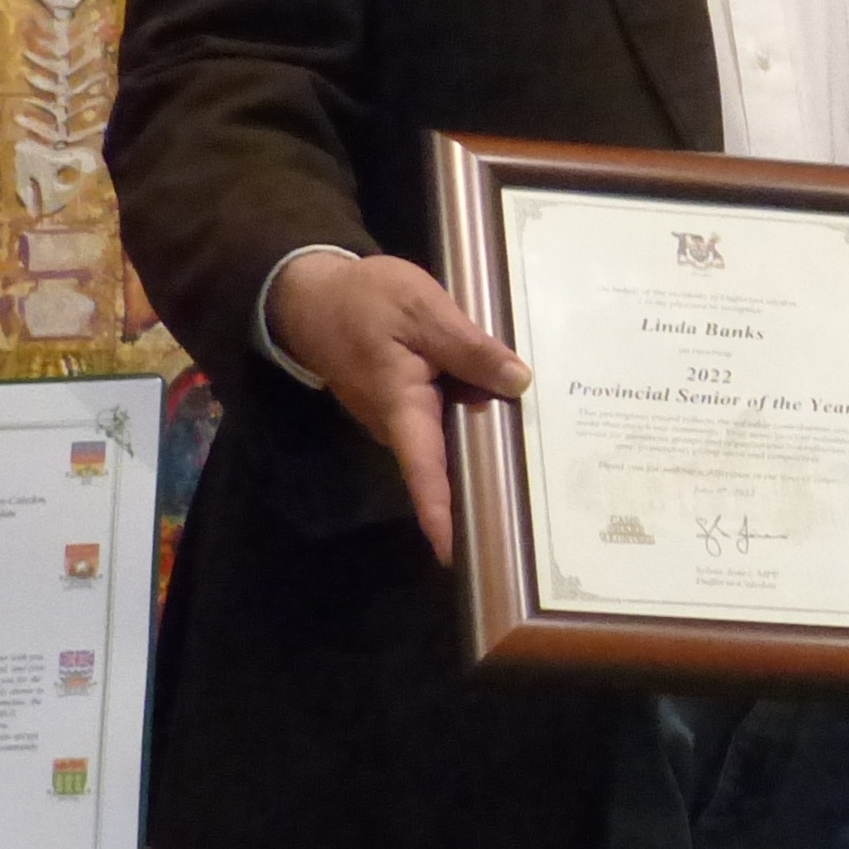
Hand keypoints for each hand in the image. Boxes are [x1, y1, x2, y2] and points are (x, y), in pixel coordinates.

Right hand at [268, 249, 529, 563]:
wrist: (313, 294)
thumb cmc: (363, 302)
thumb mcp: (423, 311)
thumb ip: (470, 347)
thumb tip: (519, 381)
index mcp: (402, 408)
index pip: (424, 472)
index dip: (440, 515)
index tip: (457, 553)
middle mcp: (398, 425)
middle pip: (443, 468)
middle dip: (478, 491)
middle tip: (531, 516)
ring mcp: (399, 418)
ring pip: (447, 443)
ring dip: (481, 454)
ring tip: (536, 473)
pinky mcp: (404, 404)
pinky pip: (442, 422)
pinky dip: (470, 423)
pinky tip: (508, 414)